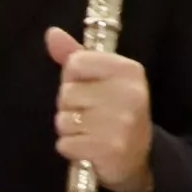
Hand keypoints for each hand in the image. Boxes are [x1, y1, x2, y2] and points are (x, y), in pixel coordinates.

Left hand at [48, 28, 155, 191]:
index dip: (73, 79)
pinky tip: (89, 149)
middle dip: (70, 107)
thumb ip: (75, 54)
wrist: (140, 158)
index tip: (90, 89)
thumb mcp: (102, 79)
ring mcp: (120, 123)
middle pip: (66, 92)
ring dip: (70, 130)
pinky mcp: (109, 149)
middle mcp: (129, 94)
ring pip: (63, 119)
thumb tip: (51, 33)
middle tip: (91, 116)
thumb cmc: (115, 113)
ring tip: (91, 132)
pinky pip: (65, 144)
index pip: (75, 63)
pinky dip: (71, 149)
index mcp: (128, 70)